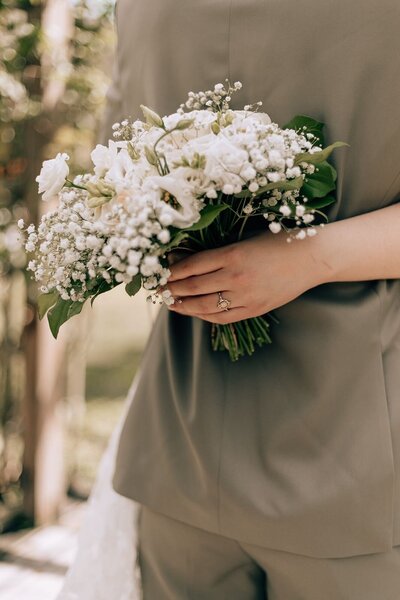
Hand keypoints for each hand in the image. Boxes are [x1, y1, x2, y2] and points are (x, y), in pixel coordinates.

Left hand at [166, 231, 325, 323]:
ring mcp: (246, 296)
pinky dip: (205, 315)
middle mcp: (237, 277)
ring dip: (184, 306)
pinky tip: (195, 311)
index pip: (192, 265)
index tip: (159, 273)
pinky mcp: (255, 309)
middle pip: (194, 287)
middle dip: (172, 289)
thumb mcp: (246, 239)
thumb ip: (218, 250)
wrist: (312, 258)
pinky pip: (223, 317)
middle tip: (158, 290)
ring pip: (205, 306)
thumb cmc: (278, 241)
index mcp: (233, 254)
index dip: (172, 272)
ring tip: (172, 304)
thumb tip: (185, 259)